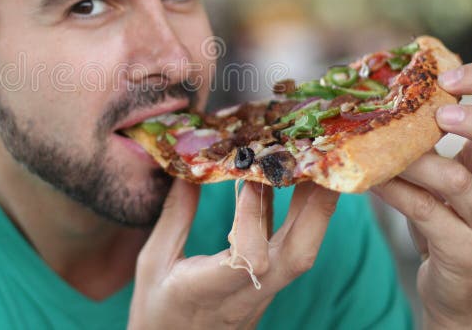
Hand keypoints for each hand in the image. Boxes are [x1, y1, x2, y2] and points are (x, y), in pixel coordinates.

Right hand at [128, 179, 337, 328]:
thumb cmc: (157, 311)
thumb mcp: (152, 262)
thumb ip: (174, 217)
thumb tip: (187, 169)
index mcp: (209, 291)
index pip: (249, 260)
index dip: (252, 218)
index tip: (246, 179)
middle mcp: (246, 294)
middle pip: (299, 255)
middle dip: (316, 207)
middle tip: (319, 160)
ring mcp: (263, 293)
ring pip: (302, 252)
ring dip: (314, 207)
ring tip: (316, 163)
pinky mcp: (267, 288)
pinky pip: (289, 249)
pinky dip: (295, 215)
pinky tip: (292, 184)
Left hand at [372, 62, 471, 328]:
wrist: (457, 295)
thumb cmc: (445, 227)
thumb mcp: (442, 179)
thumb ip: (425, 143)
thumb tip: (379, 97)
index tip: (449, 73)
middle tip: (442, 112)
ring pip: (462, 182)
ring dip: (417, 160)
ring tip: (385, 150)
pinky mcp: (465, 250)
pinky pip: (427, 213)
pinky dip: (395, 191)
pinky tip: (371, 181)